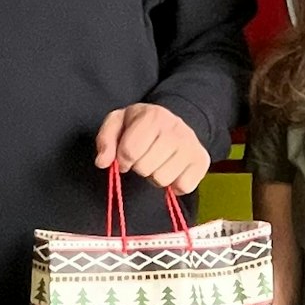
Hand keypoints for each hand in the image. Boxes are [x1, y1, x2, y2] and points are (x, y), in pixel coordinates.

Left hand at [96, 104, 211, 193]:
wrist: (176, 121)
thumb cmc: (142, 125)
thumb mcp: (118, 123)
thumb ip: (105, 140)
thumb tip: (103, 162)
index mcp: (153, 116)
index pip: (129, 152)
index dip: (123, 159)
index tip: (127, 156)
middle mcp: (176, 130)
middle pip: (145, 168)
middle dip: (140, 167)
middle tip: (145, 157)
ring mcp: (191, 146)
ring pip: (162, 180)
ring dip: (155, 176)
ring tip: (158, 163)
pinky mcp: (202, 162)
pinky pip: (183, 187)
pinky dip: (174, 185)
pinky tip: (172, 170)